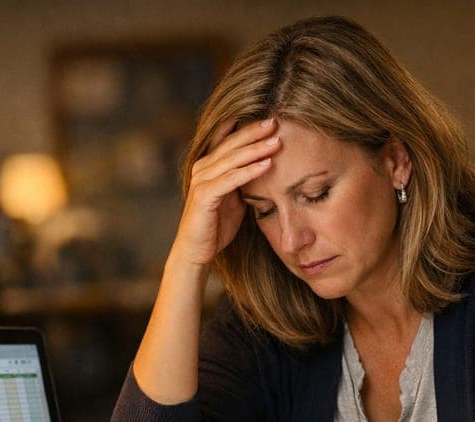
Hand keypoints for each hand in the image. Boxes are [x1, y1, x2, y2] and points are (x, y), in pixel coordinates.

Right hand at [170, 118, 280, 266]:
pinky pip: (231, 179)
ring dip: (256, 149)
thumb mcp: (235, 196)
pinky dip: (250, 171)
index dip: (247, 126)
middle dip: (254, 132)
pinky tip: (267, 164)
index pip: (228, 137)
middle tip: (276, 122)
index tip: (271, 117)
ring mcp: (201, 180)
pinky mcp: (204, 196)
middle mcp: (203, 167)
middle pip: (231, 143)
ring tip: (277, 141)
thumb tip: (267, 165)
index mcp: (209, 164)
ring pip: (232, 159)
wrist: (198, 250)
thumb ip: (244, 179)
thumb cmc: (217, 224)